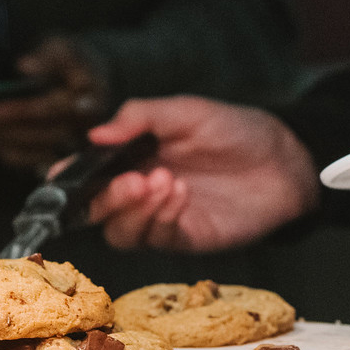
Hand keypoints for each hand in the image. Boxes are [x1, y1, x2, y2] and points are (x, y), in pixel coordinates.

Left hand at [0, 36, 109, 170]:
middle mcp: (86, 127)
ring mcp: (74, 146)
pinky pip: (30, 162)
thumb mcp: (62, 47)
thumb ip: (48, 56)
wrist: (87, 80)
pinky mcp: (59, 157)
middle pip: (42, 135)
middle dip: (5, 128)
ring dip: (1, 139)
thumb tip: (26, 67)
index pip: (55, 109)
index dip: (24, 111)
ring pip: (33, 151)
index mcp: (92, 98)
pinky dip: (6, 150)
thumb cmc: (70, 62)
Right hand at [83, 97, 318, 251]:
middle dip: (105, 199)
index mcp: (132, 158)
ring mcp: (163, 218)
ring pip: (122, 232)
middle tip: (131, 181)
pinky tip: (180, 192)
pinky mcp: (187, 237)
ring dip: (134, 210)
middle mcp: (141, 191)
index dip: (69, 180)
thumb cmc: (236, 130)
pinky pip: (159, 238)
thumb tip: (96, 134)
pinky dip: (162, 217)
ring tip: (163, 182)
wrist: (285, 158)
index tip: (64, 176)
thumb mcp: (185, 111)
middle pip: (98, 211)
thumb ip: (140, 118)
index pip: (89, 175)